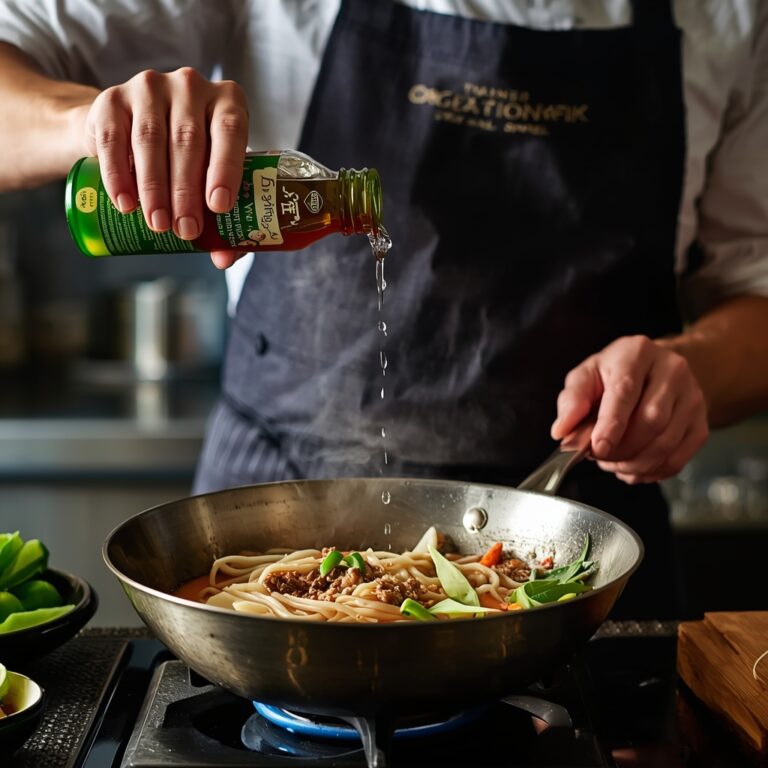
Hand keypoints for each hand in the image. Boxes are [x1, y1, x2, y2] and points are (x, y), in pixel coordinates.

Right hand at [83, 67, 248, 267]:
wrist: (132, 130)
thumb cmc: (190, 160)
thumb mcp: (211, 179)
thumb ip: (225, 218)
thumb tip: (224, 259)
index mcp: (227, 100)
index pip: (230, 130)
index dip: (226, 168)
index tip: (219, 206)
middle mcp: (191, 85)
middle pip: (189, 141)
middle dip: (186, 192)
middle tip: (186, 230)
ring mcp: (150, 87)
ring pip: (151, 140)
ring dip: (154, 188)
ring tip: (158, 223)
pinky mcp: (112, 98)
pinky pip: (113, 138)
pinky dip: (118, 174)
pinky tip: (125, 203)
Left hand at [551, 335, 708, 483]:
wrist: (657, 371)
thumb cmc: (616, 373)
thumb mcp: (586, 376)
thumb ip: (572, 401)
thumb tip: (562, 430)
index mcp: (637, 353)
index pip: (626, 391)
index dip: (611, 425)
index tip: (597, 448)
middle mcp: (672, 371)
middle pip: (651, 421)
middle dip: (621, 449)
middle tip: (601, 457)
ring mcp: (692, 397)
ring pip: (666, 443)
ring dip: (635, 464)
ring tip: (614, 464)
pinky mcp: (701, 422)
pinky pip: (679, 458)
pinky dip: (652, 471)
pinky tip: (635, 468)